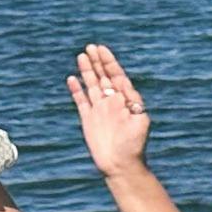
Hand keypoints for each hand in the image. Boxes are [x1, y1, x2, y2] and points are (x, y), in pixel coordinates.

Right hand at [68, 43, 150, 175]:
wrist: (121, 164)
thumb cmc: (134, 145)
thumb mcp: (139, 121)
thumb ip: (132, 102)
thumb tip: (123, 86)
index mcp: (127, 101)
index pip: (117, 76)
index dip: (110, 63)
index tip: (102, 50)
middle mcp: (113, 103)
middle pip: (103, 77)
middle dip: (98, 62)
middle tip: (90, 47)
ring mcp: (100, 110)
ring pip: (91, 85)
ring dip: (87, 71)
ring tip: (82, 56)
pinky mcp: (88, 119)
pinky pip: (81, 101)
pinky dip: (76, 90)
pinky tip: (72, 78)